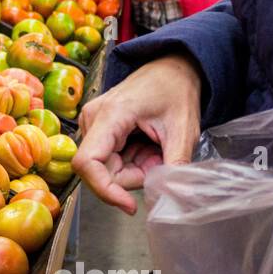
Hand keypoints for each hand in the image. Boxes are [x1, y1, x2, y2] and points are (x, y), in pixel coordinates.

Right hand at [71, 54, 202, 213]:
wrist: (172, 68)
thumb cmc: (176, 90)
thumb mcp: (184, 130)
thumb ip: (176, 165)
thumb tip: (176, 198)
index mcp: (111, 115)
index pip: (88, 163)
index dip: (105, 190)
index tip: (130, 205)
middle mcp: (93, 119)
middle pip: (102, 170)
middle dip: (133, 176)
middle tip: (161, 160)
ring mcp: (93, 123)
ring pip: (107, 168)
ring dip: (134, 169)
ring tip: (157, 148)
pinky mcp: (97, 129)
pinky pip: (110, 160)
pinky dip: (132, 162)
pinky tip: (147, 146)